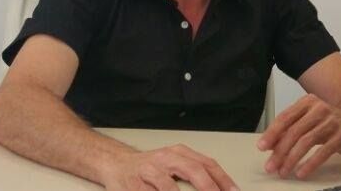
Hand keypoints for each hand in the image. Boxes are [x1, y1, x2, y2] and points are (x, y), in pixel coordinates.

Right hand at [102, 144, 238, 190]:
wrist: (117, 163)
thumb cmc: (150, 168)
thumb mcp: (174, 164)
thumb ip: (194, 174)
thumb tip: (219, 187)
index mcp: (179, 153)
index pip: (207, 164)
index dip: (223, 179)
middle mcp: (165, 159)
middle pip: (192, 170)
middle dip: (208, 187)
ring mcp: (148, 172)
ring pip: (168, 186)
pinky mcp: (132, 186)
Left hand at [257, 93, 340, 179]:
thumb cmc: (327, 120)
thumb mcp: (308, 119)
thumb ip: (290, 129)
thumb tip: (270, 145)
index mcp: (306, 102)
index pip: (285, 117)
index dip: (272, 133)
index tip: (262, 147)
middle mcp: (318, 109)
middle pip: (294, 131)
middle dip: (280, 151)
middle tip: (271, 165)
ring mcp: (331, 121)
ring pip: (306, 142)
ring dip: (292, 159)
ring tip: (283, 171)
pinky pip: (323, 152)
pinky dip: (310, 164)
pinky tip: (301, 172)